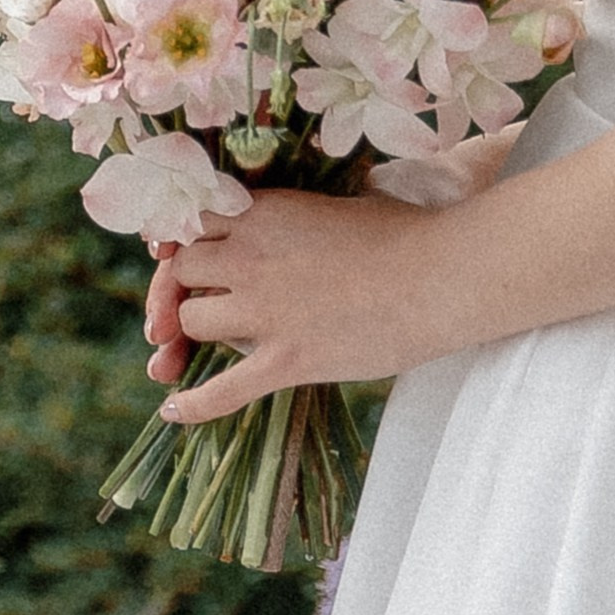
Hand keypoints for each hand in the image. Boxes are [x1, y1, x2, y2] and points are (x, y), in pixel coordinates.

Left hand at [147, 189, 421, 425]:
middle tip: (204, 302)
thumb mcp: (335, 203)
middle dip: (186, 289)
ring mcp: (266, 311)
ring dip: (196, 333)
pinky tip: (173, 411)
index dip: (188, 245)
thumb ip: (291, 215)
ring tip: (214, 339)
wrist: (441, 275)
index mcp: (262, 213)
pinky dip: (193, 404)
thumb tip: (279, 224)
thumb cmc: (405, 234)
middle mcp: (250, 257)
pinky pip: (222, 389)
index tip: (194, 260)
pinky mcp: (287, 359)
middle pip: (181, 274)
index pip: (192, 226)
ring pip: (192, 325)